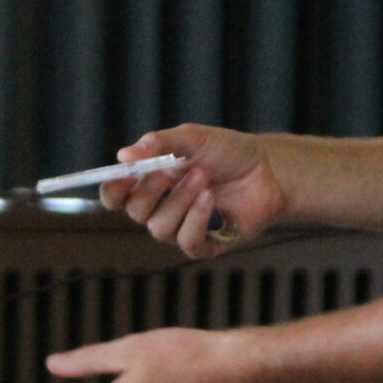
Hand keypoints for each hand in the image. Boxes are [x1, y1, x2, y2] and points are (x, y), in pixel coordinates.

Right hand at [100, 125, 285, 258]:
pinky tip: (211, 199)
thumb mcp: (192, 138)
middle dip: (152, 190)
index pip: (116, 196)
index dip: (113, 190)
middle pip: (136, 212)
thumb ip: (158, 144)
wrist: (268, 168)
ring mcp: (182, 227)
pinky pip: (187, 243)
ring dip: (180, 201)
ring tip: (204, 178)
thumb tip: (123, 155)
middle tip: (171, 170)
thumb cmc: (228, 151)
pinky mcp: (206, 244)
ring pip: (160, 229)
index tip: (124, 176)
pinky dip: (196, 220)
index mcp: (151, 182)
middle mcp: (162, 208)